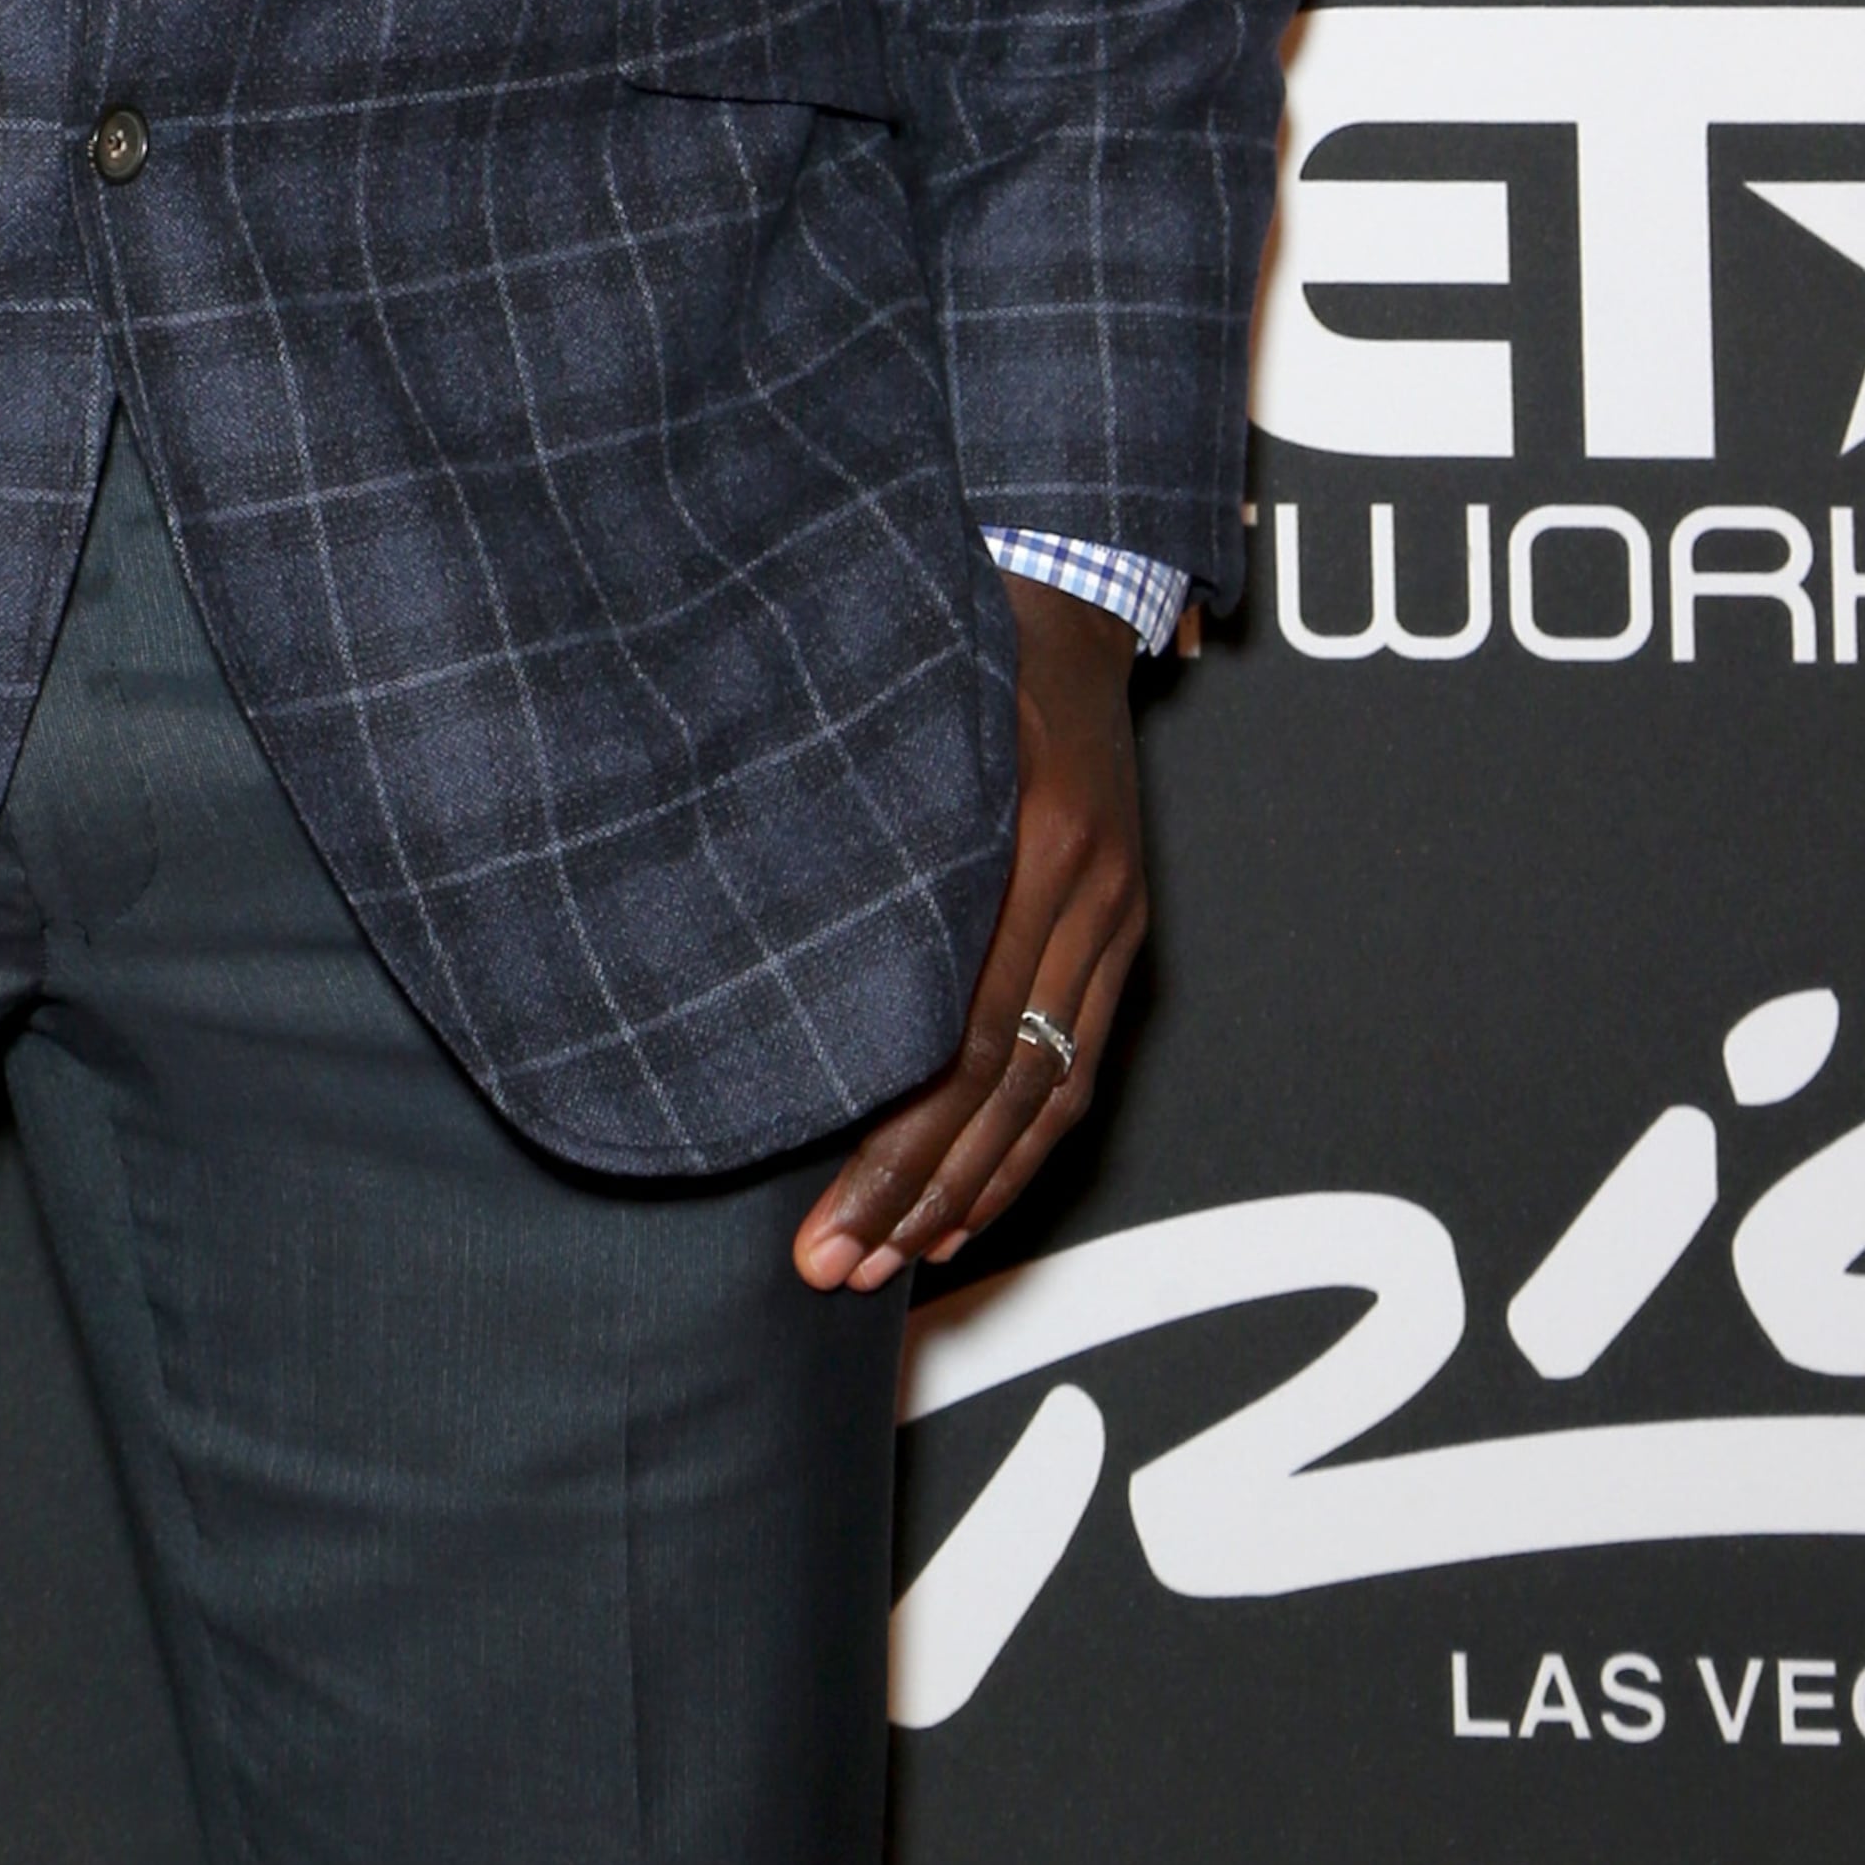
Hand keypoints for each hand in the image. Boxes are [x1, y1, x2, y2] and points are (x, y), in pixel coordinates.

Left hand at [793, 572, 1147, 1294]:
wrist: (1070, 592)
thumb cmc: (954, 635)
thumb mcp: (898, 702)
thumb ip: (846, 811)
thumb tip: (741, 914)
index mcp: (1033, 841)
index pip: (962, 1042)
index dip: (893, 1147)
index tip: (821, 1220)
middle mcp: (1090, 892)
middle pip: (1006, 1090)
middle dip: (918, 1197)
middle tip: (836, 1272)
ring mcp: (1116, 915)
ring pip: (1052, 1097)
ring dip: (971, 1194)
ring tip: (892, 1267)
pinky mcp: (1123, 927)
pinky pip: (1080, 1067)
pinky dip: (1026, 1149)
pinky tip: (969, 1204)